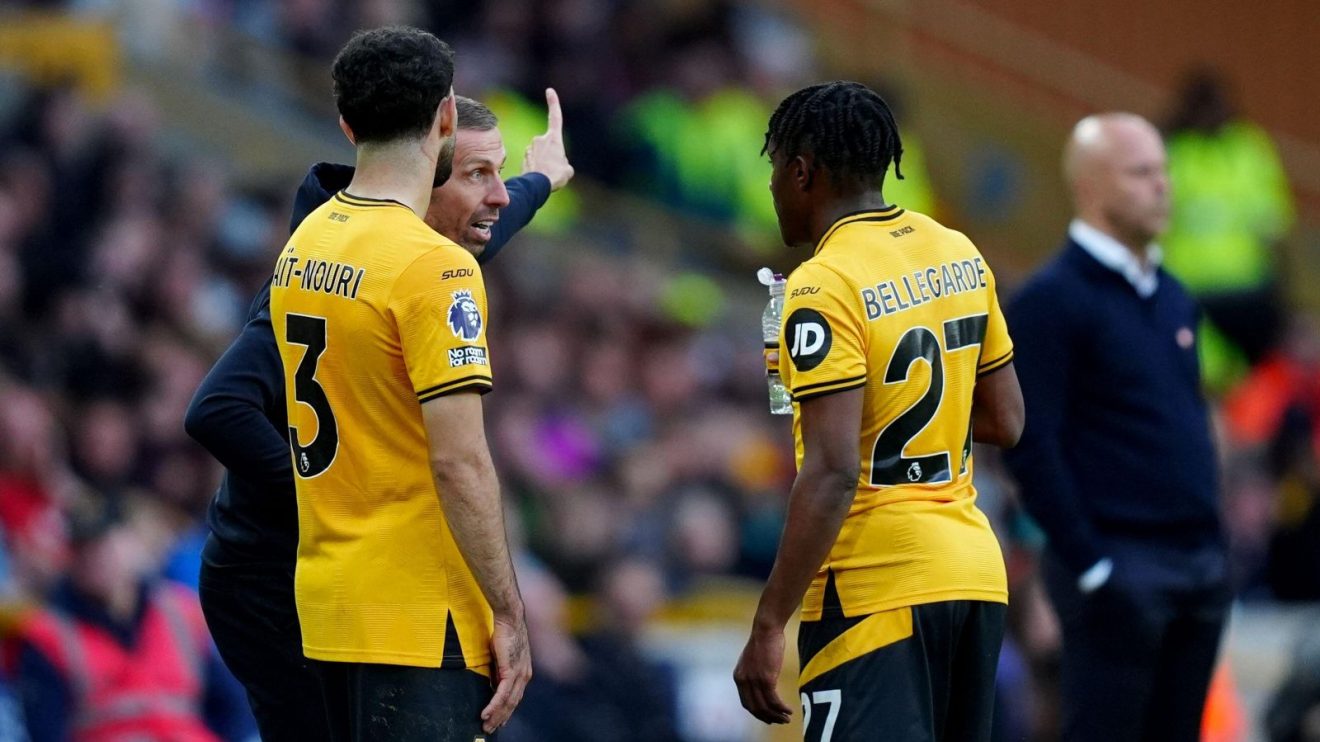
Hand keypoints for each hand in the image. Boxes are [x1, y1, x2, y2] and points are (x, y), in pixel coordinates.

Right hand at [481, 613, 531, 732]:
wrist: (510, 618)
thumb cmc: (504, 633)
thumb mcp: (502, 656)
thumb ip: (499, 670)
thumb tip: (492, 681)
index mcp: (524, 672)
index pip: (516, 697)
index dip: (507, 711)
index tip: (500, 721)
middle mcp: (524, 676)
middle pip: (513, 704)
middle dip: (501, 718)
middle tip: (489, 729)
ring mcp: (519, 674)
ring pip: (508, 702)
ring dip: (496, 716)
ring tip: (486, 726)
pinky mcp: (511, 670)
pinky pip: (502, 693)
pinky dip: (494, 706)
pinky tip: (486, 714)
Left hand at [522, 88, 574, 190]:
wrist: (537, 185)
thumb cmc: (555, 176)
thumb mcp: (568, 170)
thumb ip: (563, 163)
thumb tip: (558, 164)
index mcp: (554, 139)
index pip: (555, 117)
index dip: (553, 103)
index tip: (549, 91)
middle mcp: (541, 139)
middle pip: (549, 145)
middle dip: (552, 155)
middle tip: (554, 169)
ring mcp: (530, 148)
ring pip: (540, 154)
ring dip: (544, 162)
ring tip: (547, 174)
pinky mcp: (524, 157)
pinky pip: (533, 162)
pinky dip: (536, 168)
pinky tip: (539, 177)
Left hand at [733, 626, 792, 724]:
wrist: (766, 629)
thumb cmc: (763, 642)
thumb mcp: (753, 661)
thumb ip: (753, 674)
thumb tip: (763, 686)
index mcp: (739, 677)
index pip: (746, 703)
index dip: (757, 713)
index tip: (768, 718)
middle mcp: (744, 681)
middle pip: (755, 708)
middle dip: (767, 718)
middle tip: (779, 721)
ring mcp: (754, 681)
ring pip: (765, 707)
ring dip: (777, 716)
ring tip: (786, 718)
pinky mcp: (766, 679)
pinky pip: (774, 700)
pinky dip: (782, 708)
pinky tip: (789, 710)